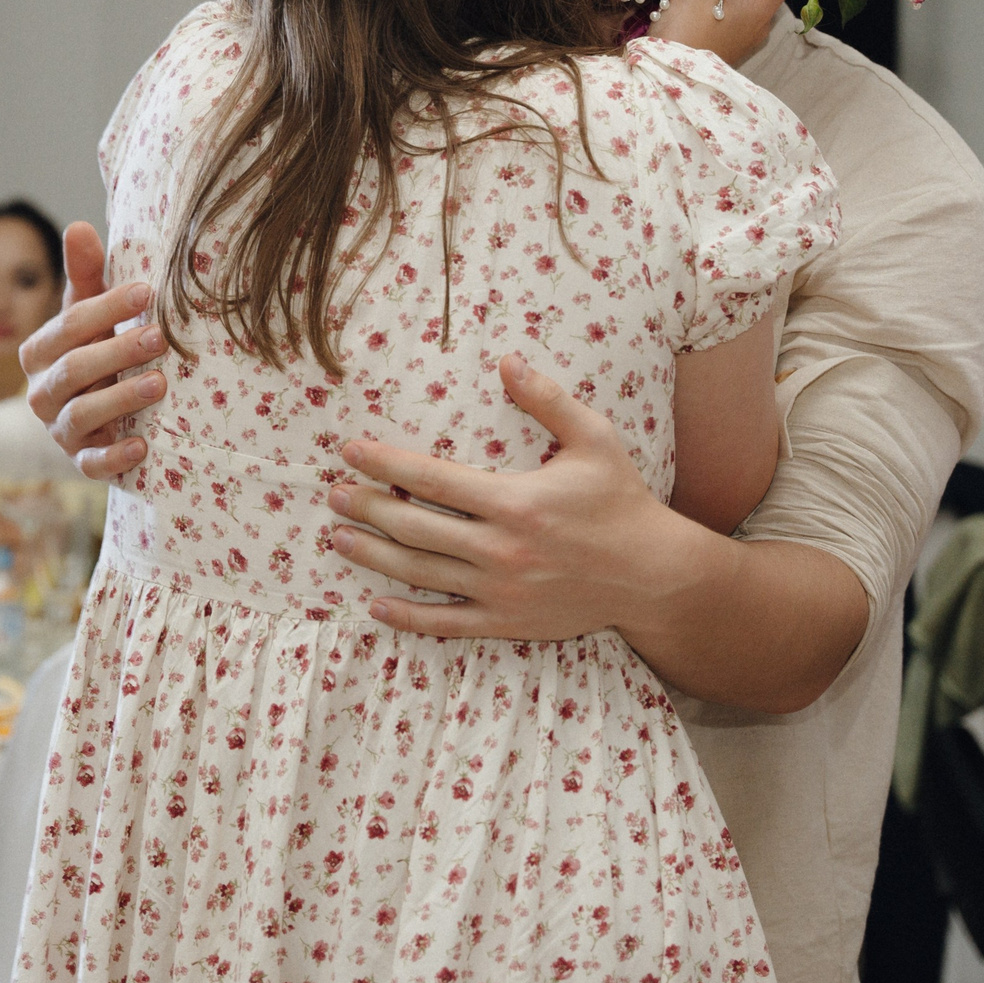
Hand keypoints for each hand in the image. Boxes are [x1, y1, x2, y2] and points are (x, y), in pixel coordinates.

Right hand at [17, 221, 167, 479]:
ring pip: (81, 415)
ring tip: (160, 383)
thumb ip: (85, 276)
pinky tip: (142, 445)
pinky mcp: (80, 461)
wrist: (97, 414)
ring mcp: (58, 431)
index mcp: (39, 352)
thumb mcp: (89, 313)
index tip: (147, 292)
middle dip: (117, 352)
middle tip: (160, 337)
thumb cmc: (95, 349)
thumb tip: (79, 227)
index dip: (106, 308)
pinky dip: (115, 457)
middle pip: (74, 370)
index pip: (68, 326)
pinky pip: (91, 464)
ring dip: (120, 399)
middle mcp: (40, 392)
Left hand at [329, 354, 670, 638]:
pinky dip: (406, 616)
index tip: (349, 451)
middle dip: (367, 507)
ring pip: (420, 573)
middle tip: (330, 493)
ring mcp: (501, 591)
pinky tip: (375, 604)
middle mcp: (502, 548)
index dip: (385, 463)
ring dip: (372, 556)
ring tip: (338, 536)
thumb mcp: (594, 439)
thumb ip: (548, 399)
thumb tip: (507, 359)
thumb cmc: (621, 501)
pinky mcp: (506, 621)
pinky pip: (445, 623)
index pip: (432, 479)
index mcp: (516, 501)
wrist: (653, 576)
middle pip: (415, 527)